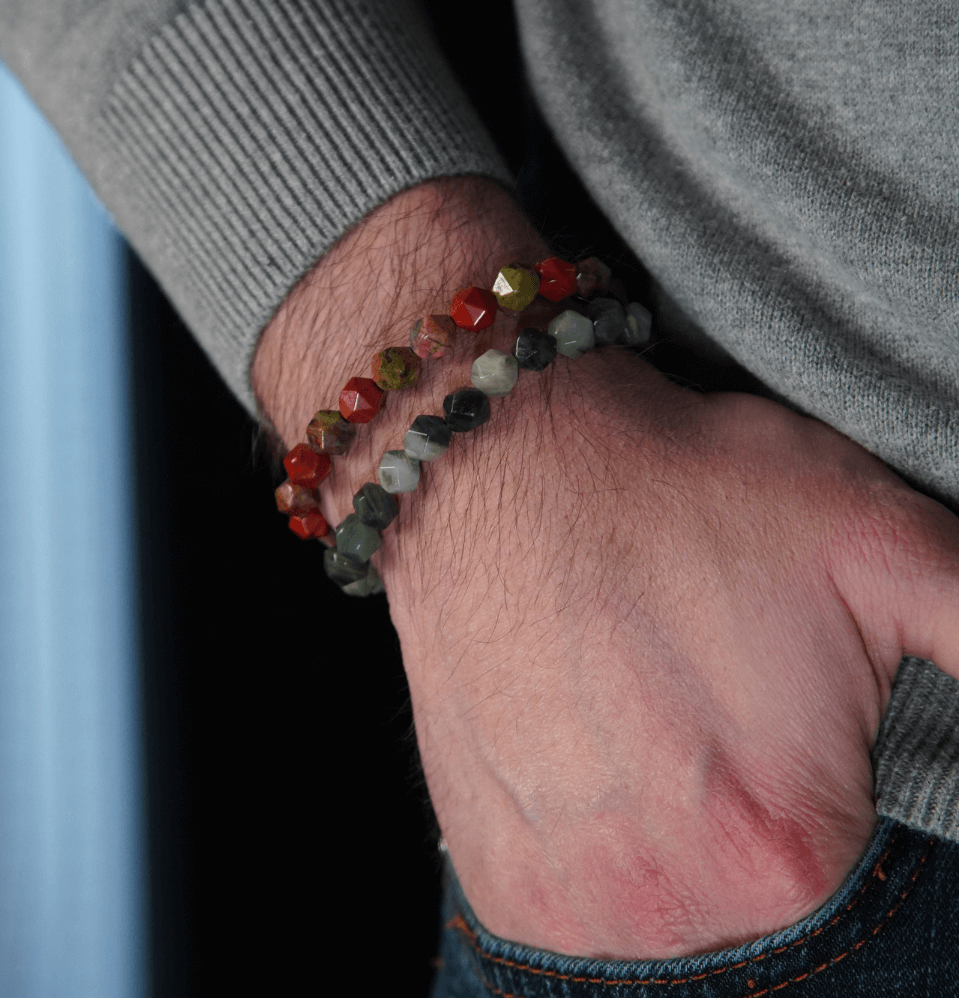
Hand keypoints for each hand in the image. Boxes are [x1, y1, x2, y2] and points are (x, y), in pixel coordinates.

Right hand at [253, 178, 958, 959]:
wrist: (495, 468)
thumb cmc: (672, 492)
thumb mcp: (880, 542)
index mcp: (787, 850)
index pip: (859, 873)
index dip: (830, 780)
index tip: (783, 717)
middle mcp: (667, 906)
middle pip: (755, 898)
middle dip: (746, 813)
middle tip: (704, 709)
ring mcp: (567, 900)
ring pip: (664, 908)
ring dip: (666, 835)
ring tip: (640, 723)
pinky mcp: (501, 877)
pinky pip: (578, 905)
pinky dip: (594, 846)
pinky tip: (585, 753)